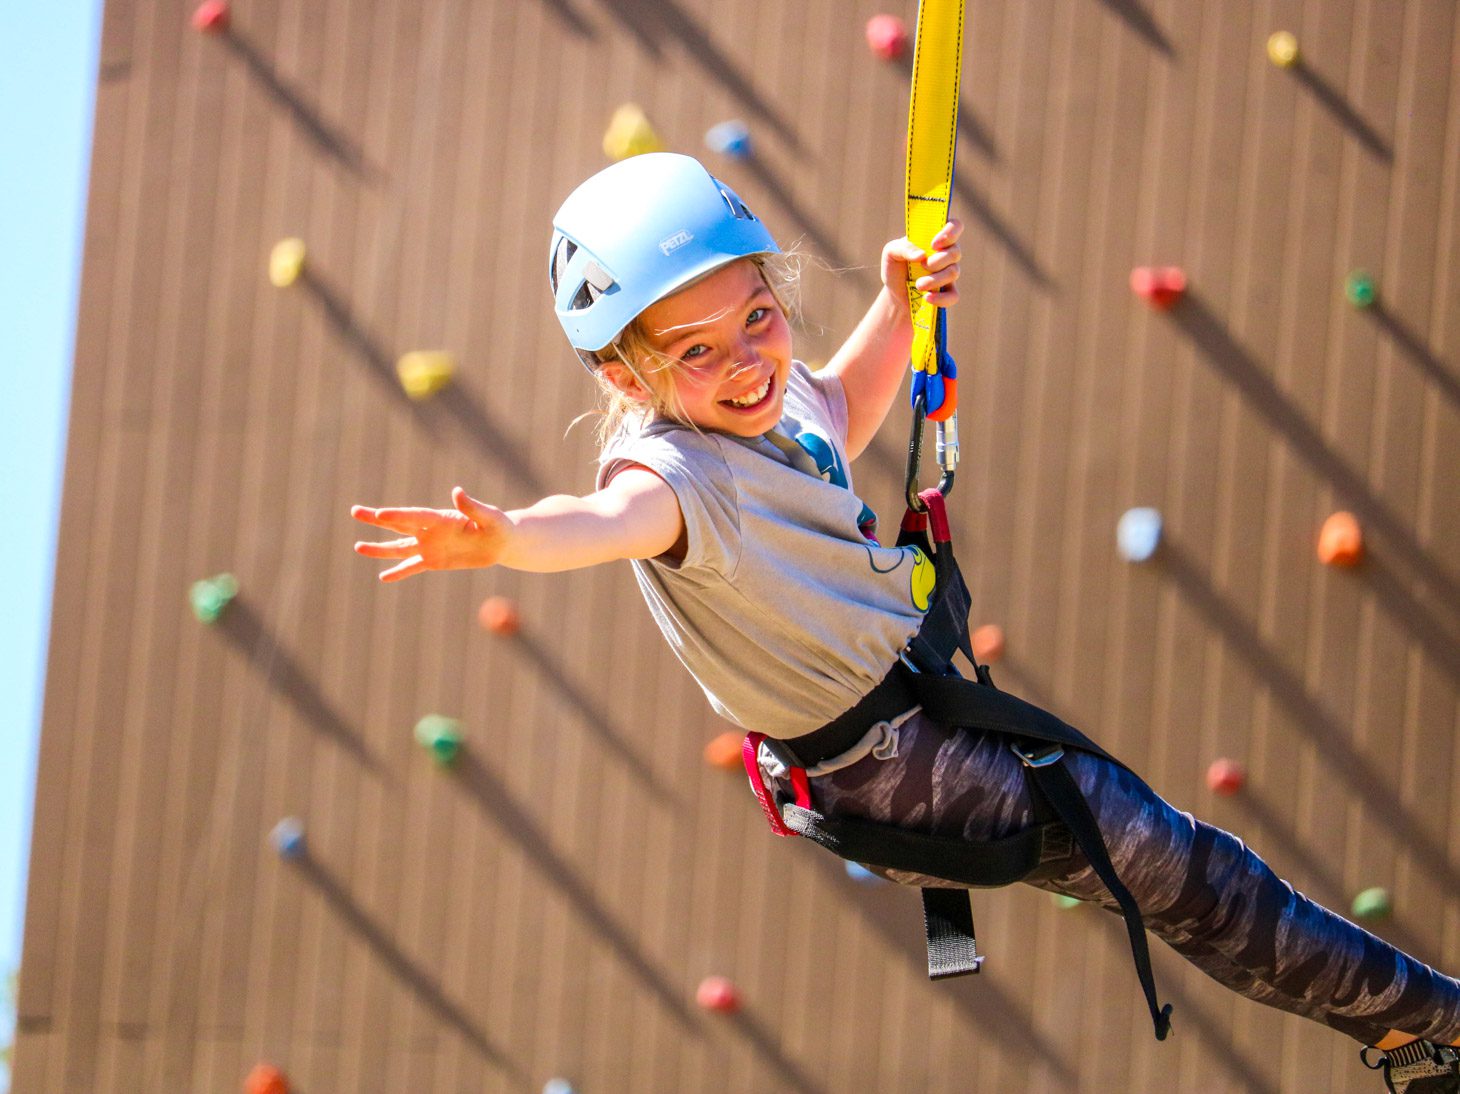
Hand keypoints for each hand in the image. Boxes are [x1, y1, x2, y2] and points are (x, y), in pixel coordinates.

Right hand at [351, 487, 511, 581]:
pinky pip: (413, 567)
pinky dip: (399, 572)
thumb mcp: (490, 517)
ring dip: (380, 549)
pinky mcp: (434, 561)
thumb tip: (457, 492)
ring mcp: (430, 546)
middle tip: (355, 511)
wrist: (502, 542)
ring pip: (400, 548)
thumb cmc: (498, 525)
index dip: (398, 515)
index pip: (416, 516)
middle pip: (399, 525)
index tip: (379, 514)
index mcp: (442, 517)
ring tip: (358, 547)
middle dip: (377, 520)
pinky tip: (384, 577)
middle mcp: (431, 530)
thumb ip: (473, 507)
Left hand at [881, 218, 962, 317]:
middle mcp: (946, 253)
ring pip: (954, 272)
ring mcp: (949, 273)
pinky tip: (927, 298)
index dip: (950, 232)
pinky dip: (941, 298)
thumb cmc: (895, 268)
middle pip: (955, 252)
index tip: (934, 244)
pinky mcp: (948, 292)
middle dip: (938, 261)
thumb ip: (902, 248)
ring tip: (918, 285)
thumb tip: (921, 255)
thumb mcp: (891, 253)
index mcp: (935, 238)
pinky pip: (953, 295)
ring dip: (935, 279)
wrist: (894, 295)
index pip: (955, 226)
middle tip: (922, 266)